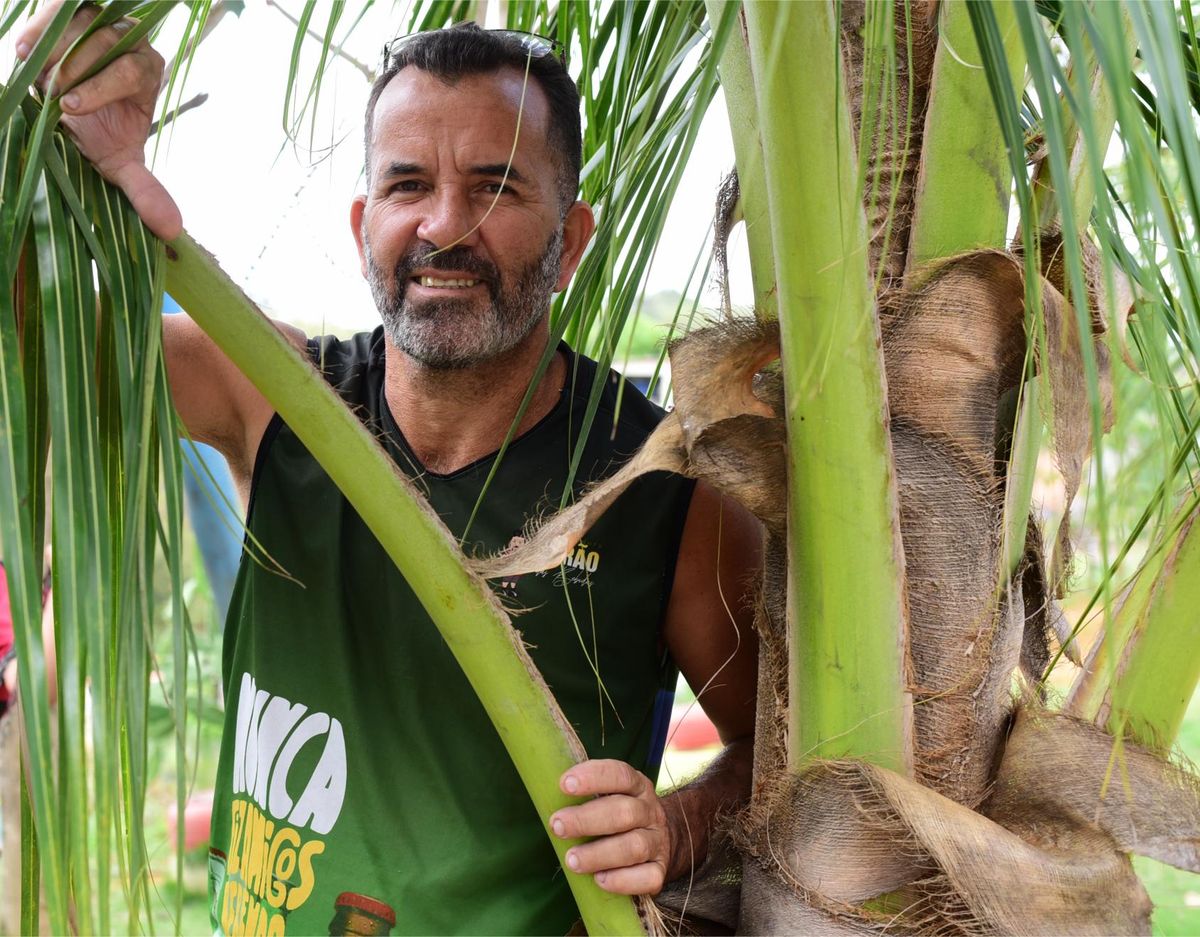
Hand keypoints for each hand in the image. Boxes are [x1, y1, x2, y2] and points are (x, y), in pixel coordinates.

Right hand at [16, 1, 181, 239]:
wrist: (65, 106)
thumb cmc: (97, 132)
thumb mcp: (117, 163)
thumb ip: (144, 190)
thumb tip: (172, 229)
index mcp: (148, 72)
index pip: (132, 71)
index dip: (102, 87)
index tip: (70, 108)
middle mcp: (131, 41)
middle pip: (108, 41)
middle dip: (78, 66)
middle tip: (53, 91)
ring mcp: (102, 20)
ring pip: (82, 19)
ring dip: (57, 45)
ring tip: (33, 70)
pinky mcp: (72, 9)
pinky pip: (59, 6)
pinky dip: (40, 25)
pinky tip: (22, 49)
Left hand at [550, 759, 674, 895]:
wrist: (661, 839)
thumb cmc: (619, 815)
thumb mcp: (610, 795)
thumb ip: (586, 795)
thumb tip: (545, 795)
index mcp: (637, 786)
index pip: (620, 775)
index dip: (593, 777)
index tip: (564, 784)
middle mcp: (650, 811)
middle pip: (624, 812)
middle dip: (587, 819)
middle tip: (558, 825)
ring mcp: (658, 841)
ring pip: (634, 847)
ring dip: (599, 854)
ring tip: (572, 860)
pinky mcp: (659, 870)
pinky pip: (647, 877)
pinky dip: (622, 880)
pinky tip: (599, 880)